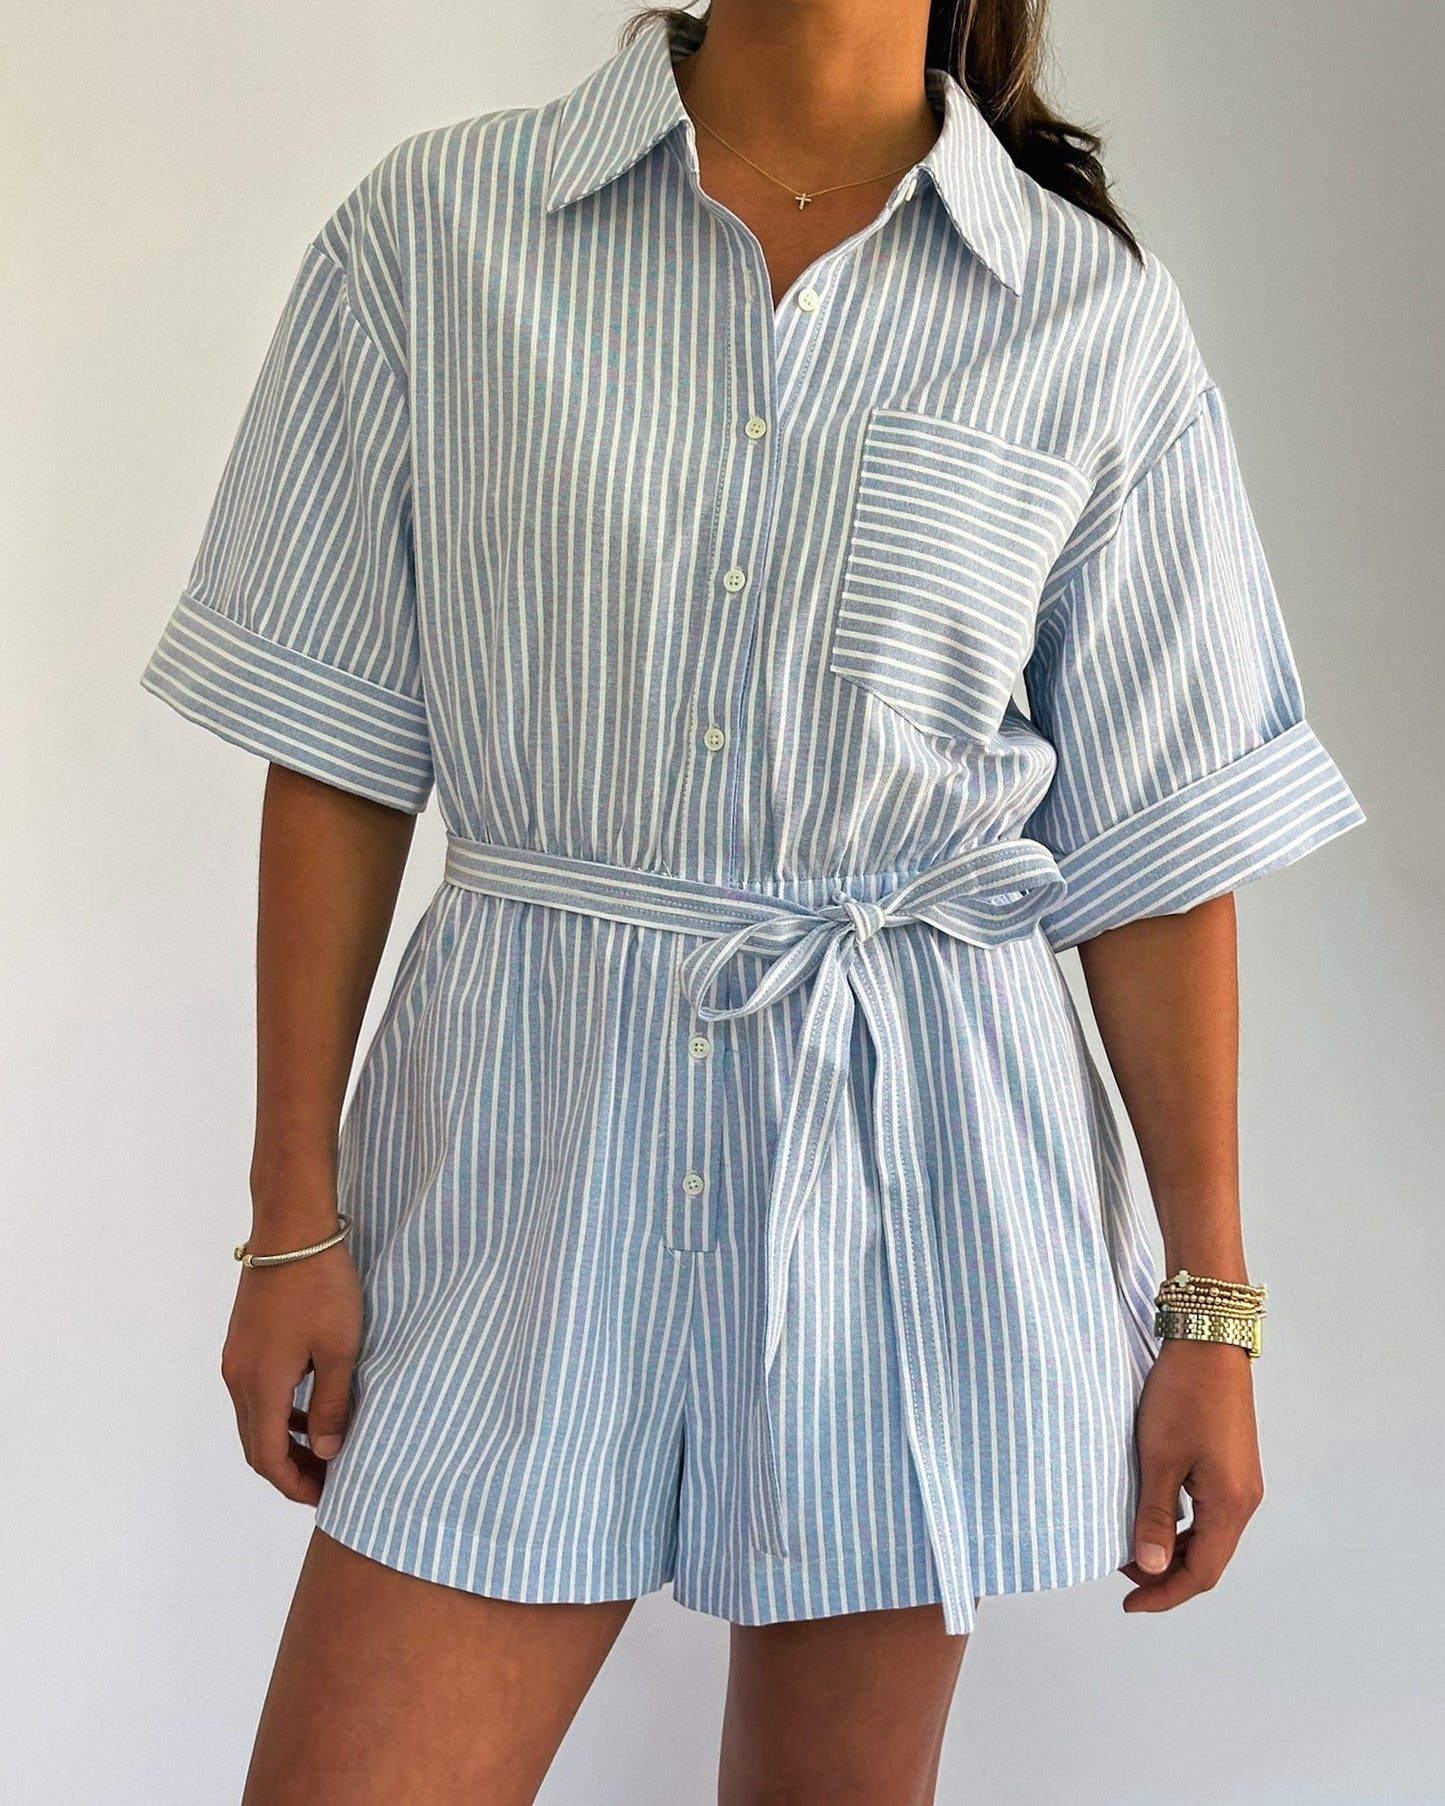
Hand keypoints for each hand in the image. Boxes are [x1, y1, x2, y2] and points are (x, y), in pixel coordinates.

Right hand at [220, 1235, 362, 1506]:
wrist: (291, 1229)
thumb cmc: (321, 1286)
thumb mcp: (340, 1348)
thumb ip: (333, 1405)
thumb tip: (327, 1453)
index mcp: (261, 1385)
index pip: (269, 1458)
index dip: (296, 1484)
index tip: (326, 1497)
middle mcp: (238, 1378)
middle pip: (257, 1444)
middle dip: (290, 1469)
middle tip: (328, 1481)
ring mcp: (236, 1358)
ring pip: (255, 1419)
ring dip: (285, 1441)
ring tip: (325, 1449)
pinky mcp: (242, 1341)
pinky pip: (257, 1393)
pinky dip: (281, 1412)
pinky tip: (312, 1407)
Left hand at [1118, 1336, 1264, 1611]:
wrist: (1208, 1342)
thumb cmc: (1183, 1396)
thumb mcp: (1159, 1458)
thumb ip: (1154, 1516)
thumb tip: (1151, 1568)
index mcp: (1230, 1505)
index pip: (1202, 1574)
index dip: (1165, 1594)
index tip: (1129, 1604)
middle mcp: (1244, 1499)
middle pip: (1209, 1559)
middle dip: (1167, 1574)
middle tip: (1123, 1575)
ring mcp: (1240, 1481)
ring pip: (1208, 1535)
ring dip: (1174, 1548)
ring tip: (1131, 1547)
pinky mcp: (1231, 1463)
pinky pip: (1209, 1511)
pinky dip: (1181, 1524)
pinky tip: (1152, 1514)